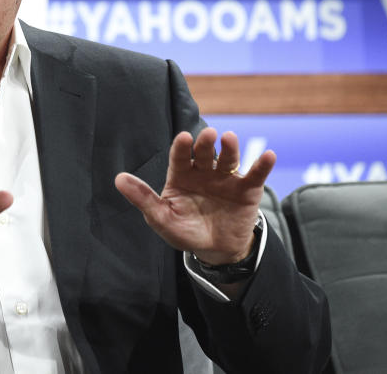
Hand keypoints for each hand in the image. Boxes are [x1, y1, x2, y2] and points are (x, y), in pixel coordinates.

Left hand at [114, 127, 273, 264]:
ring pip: (228, 159)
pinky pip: (255, 174)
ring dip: (230, 148)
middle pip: (204, 153)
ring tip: (230, 138)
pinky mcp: (247, 189)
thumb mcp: (161, 217)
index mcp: (181, 175)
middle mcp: (203, 171)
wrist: (215, 251)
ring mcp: (226, 178)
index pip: (180, 157)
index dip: (182, 148)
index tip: (184, 138)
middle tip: (208, 134)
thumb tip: (118, 179)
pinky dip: (262, 165)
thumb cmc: (184, 231)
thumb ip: (142, 198)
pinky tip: (268, 156)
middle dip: (205, 144)